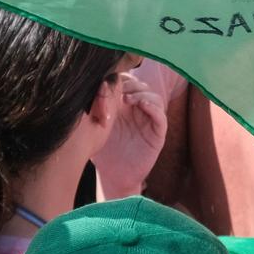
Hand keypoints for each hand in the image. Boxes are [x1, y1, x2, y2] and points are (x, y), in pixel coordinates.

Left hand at [91, 70, 168, 197]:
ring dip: (142, 94)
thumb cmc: (102, 152)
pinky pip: (161, 116)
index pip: (127, 82)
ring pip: (154, 97)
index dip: (120, 78)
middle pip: (141, 86)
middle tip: (119, 88)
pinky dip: (153, 107)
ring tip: (128, 98)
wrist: (113, 175)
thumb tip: (93, 84)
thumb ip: (95, 107)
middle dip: (130, 84)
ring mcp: (149, 121)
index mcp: (123, 106)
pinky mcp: (158, 134)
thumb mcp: (95, 126)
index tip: (108, 79)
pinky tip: (141, 105)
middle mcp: (138, 110)